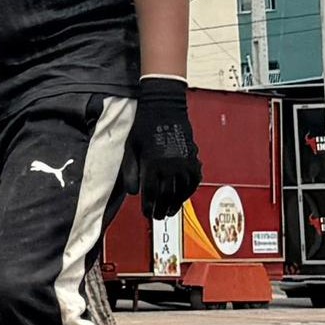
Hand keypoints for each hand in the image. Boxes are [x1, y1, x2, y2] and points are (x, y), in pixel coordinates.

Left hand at [129, 77, 202, 219]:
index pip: (150, 193)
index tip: (146, 213)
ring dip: (176, 204)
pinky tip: (183, 196)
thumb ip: (130, 171)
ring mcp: (184, 161)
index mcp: (152, 163)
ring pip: (182, 190)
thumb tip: (133, 192)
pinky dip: (188, 191)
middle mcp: (170, 165)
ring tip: (169, 211)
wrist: (164, 106)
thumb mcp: (130, 148)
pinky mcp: (193, 157)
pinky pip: (194, 180)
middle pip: (166, 195)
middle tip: (157, 217)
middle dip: (161, 209)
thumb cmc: (144, 126)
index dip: (148, 206)